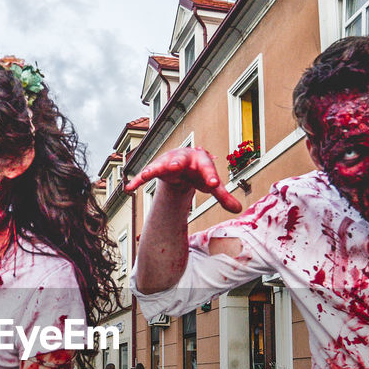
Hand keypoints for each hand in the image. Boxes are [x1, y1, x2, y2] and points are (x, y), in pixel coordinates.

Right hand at [125, 147, 242, 213]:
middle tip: (176, 166)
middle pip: (180, 160)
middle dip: (178, 162)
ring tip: (147, 174)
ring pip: (160, 164)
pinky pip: (146, 174)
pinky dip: (138, 180)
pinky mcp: (156, 169)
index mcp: (200, 160)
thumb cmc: (198, 172)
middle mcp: (182, 158)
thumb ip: (223, 196)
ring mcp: (167, 162)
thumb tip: (238, 209)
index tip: (213, 184)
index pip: (206, 167)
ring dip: (154, 169)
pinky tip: (129, 188)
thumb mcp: (210, 183)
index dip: (209, 175)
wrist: (184, 163)